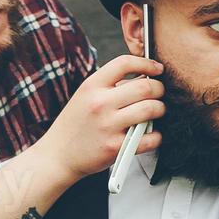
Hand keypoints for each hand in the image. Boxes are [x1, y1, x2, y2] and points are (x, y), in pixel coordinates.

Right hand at [31, 53, 164, 181]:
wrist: (58, 155)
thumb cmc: (75, 124)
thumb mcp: (85, 96)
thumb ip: (110, 85)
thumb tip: (144, 77)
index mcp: (92, 86)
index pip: (124, 63)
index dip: (146, 63)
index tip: (157, 69)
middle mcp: (100, 103)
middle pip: (145, 86)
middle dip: (159, 88)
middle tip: (159, 93)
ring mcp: (108, 125)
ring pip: (151, 109)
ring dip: (160, 109)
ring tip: (156, 112)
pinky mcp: (116, 147)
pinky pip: (149, 138)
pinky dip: (156, 136)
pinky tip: (151, 134)